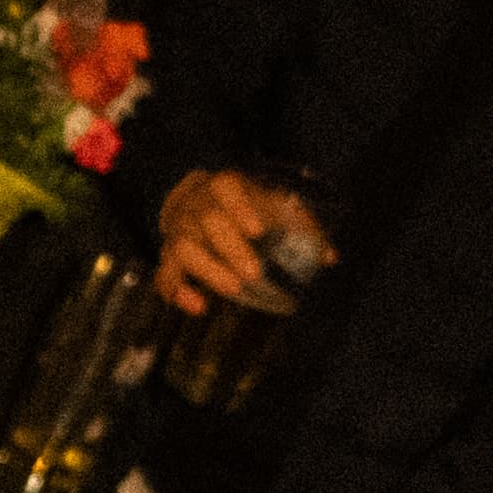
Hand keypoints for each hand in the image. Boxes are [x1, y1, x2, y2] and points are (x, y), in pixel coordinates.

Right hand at [154, 169, 294, 316]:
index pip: (226, 189)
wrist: (199, 202)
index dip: (239, 208)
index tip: (257, 230)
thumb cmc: (246, 206)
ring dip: (207, 270)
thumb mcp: (275, 206)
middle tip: (254, 273)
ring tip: (233, 289)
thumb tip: (329, 257)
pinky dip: (177, 292)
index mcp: (224, 186)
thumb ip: (302, 227)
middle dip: (229, 248)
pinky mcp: (168, 257)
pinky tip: (197, 306)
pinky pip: (163, 274)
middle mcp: (195, 205)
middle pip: (205, 221)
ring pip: (181, 248)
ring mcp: (177, 230)